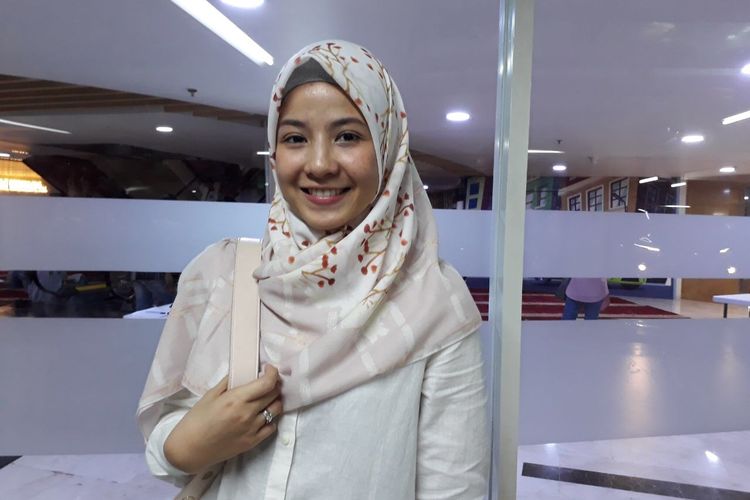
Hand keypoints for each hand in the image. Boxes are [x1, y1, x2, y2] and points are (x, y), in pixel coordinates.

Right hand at [164, 365, 282, 473]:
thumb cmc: (196, 420)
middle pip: (274, 394)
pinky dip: (270, 419)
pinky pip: (272, 427)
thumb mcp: (210, 395)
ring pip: (276, 410)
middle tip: (267, 382)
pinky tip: (262, 416)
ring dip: (274, 401)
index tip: (269, 369)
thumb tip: (242, 372)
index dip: (273, 373)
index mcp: (236, 399)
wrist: (190, 449)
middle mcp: (248, 413)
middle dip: (274, 385)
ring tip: (266, 398)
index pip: (267, 383)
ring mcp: (252, 429)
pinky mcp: (252, 442)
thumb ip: (228, 382)